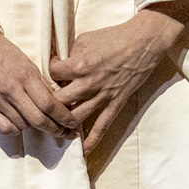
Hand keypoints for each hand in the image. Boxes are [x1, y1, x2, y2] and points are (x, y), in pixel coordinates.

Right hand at [0, 30, 75, 137]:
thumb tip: (57, 104)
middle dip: (56, 129)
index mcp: (24, 76)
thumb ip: (41, 84)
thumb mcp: (28, 62)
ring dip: (36, 127)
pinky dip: (17, 129)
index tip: (73, 123)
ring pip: (23, 126)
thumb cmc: (4, 52)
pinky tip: (21, 122)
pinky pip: (5, 128)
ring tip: (42, 122)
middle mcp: (10, 90)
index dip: (64, 117)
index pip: (49, 104)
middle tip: (66, 133)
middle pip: (38, 120)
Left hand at [52, 0, 188, 153]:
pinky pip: (102, 126)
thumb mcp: (84, 40)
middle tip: (46, 103)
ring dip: (64, 123)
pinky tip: (83, 150)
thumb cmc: (113, 37)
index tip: (51, 71)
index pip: (52, 74)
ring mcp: (102, 96)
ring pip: (75, 117)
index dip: (49, 72)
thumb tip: (58, 66)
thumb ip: (70, 55)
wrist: (142, 43)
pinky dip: (92, 140)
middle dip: (49, 103)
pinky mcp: (115, 104)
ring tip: (55, 126)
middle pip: (58, 101)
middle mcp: (88, 84)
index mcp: (79, 65)